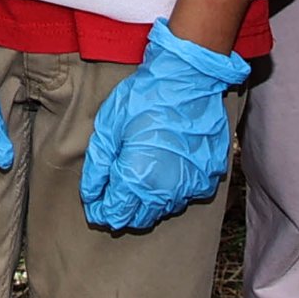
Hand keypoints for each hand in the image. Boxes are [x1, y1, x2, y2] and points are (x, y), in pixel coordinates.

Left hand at [79, 30, 247, 231]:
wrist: (188, 78)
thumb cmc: (144, 98)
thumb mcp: (109, 127)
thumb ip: (98, 166)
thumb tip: (90, 194)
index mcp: (139, 179)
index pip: (116, 214)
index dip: (101, 211)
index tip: (95, 203)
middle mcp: (167, 191)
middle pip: (140, 218)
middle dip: (123, 209)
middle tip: (113, 190)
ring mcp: (191, 185)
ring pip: (163, 208)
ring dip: (147, 199)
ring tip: (139, 174)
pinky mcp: (208, 177)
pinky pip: (184, 195)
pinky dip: (171, 188)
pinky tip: (164, 167)